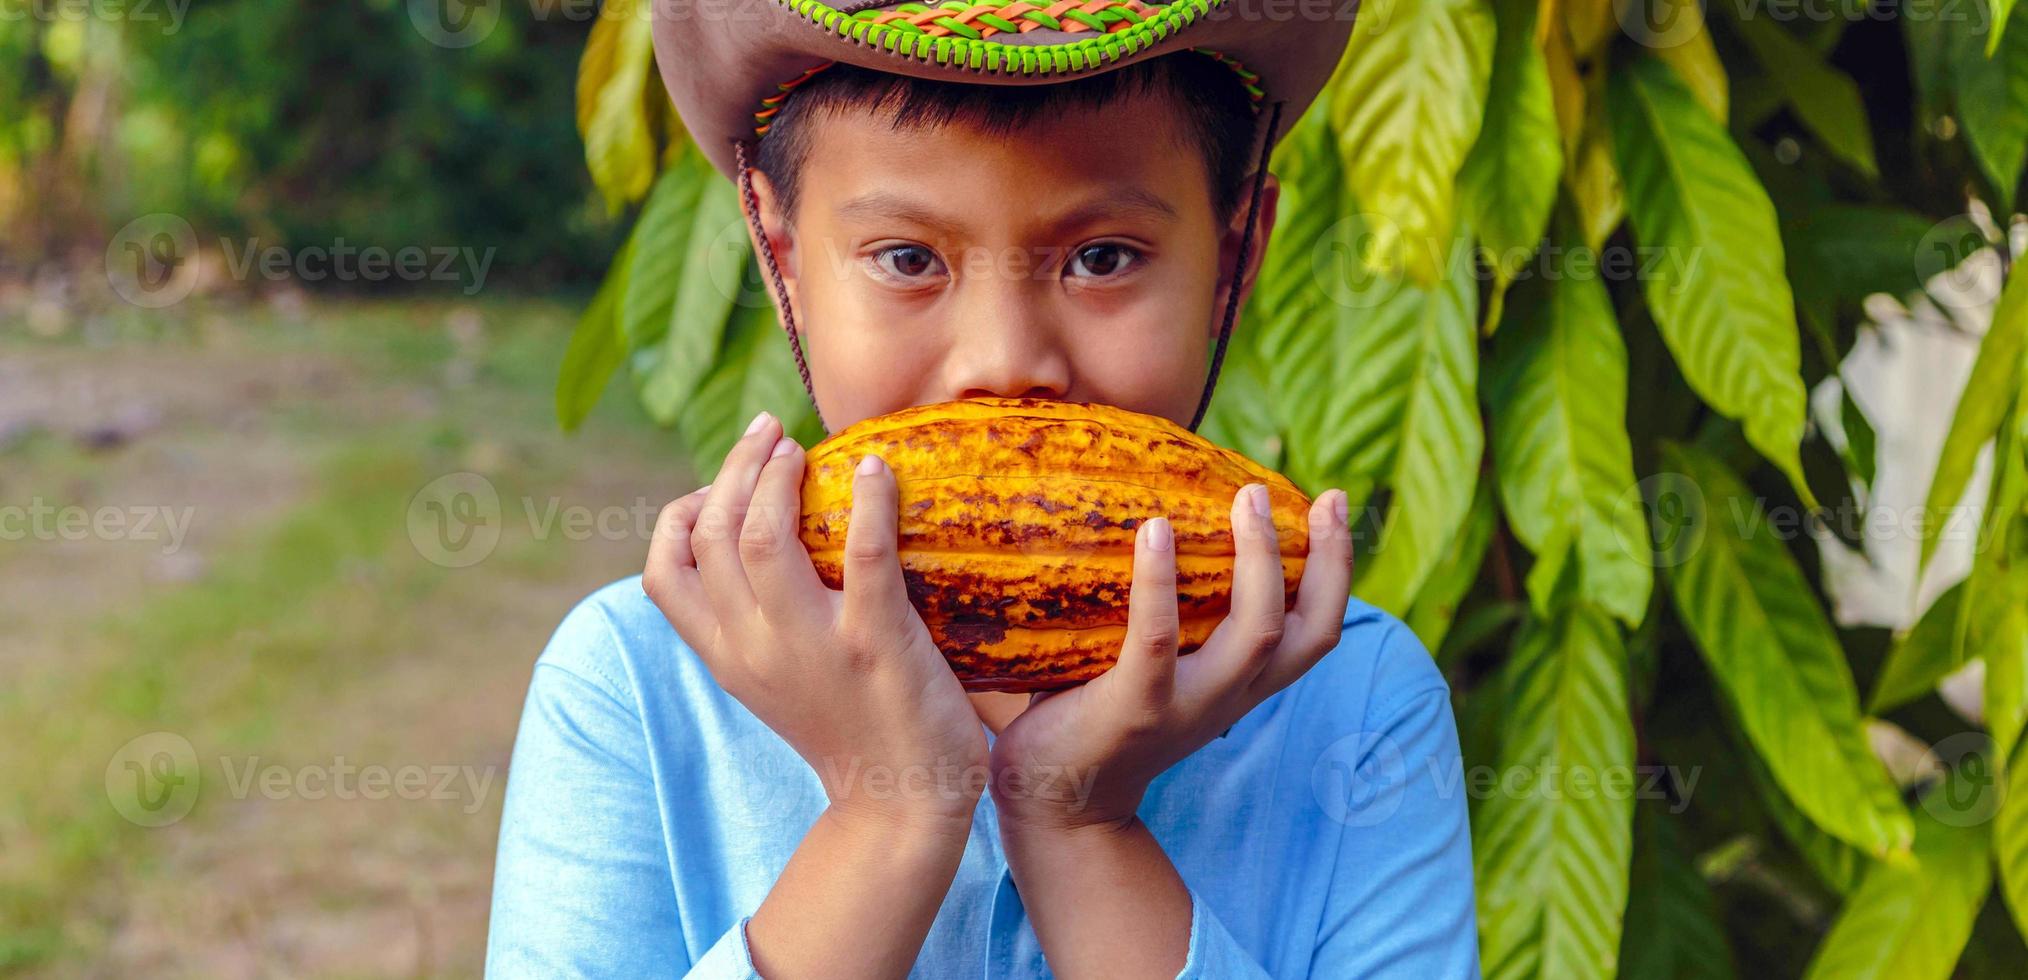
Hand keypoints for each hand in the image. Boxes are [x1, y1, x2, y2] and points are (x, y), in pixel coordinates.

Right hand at [643, 411, 988, 825]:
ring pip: (765, 536)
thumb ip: (753, 621)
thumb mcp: (775, 679)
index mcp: (726, 655)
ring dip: (779, 477)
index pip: (663, 572)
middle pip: (713, 534)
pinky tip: (875, 470)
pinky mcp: (876, 643)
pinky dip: (867, 501)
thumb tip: (758, 539)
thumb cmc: (849, 726)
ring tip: (802, 449)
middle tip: (770, 433)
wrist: (903, 803)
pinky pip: (864, 554)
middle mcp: (755, 647)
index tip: (719, 483)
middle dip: (735, 468)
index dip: (681, 511)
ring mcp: (813, 644)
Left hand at [988, 483, 1353, 831]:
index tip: (1332, 503)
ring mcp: (1188, 706)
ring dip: (1259, 561)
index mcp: (1242, 685)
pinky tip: (1154, 530)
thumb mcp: (1160, 667)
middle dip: (1321, 558)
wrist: (1057, 799)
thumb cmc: (1099, 712)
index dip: (1338, 567)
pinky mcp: (1136, 708)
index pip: (1318, 630)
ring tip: (1245, 501)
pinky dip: (1160, 583)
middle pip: (1309, 630)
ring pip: (1256, 632)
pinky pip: (1157, 640)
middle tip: (1295, 493)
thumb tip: (1162, 518)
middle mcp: (1230, 697)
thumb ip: (1177, 617)